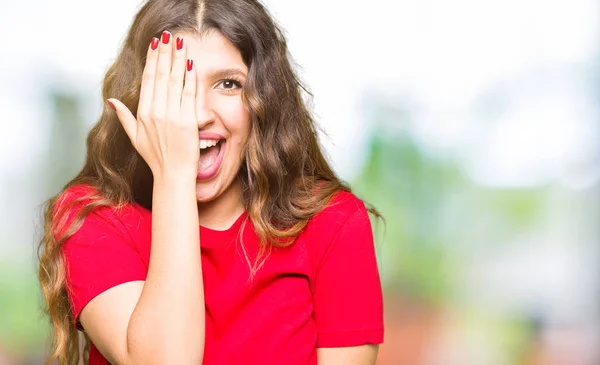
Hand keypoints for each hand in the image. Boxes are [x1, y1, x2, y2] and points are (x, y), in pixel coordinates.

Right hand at [108, 31, 198, 179]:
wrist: (173, 174)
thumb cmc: (155, 158)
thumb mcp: (134, 137)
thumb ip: (123, 117)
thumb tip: (111, 101)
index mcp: (143, 113)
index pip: (148, 80)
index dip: (152, 60)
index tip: (156, 45)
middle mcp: (156, 112)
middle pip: (161, 75)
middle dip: (165, 53)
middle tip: (169, 37)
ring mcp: (172, 116)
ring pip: (175, 81)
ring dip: (178, 60)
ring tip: (181, 44)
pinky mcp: (187, 121)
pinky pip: (189, 95)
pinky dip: (190, 79)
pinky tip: (191, 65)